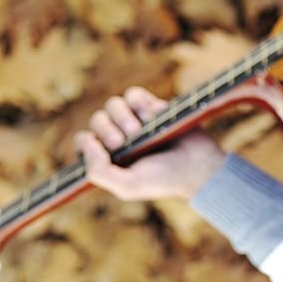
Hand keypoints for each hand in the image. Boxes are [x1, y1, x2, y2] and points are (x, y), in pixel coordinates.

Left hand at [74, 86, 226, 200]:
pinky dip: (139, 103)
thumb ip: (98, 172)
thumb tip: (88, 141)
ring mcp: (136, 120)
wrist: (199, 167)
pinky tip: (152, 117)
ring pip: (113, 104)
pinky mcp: (152, 106)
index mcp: (110, 158)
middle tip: (123, 143)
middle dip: (106, 130)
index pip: (83, 142)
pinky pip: (133, 94)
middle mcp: (121, 137)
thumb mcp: (127, 186)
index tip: (103, 151)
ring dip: (122, 116)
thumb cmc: (163, 181)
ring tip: (139, 131)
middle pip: (97, 120)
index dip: (86, 143)